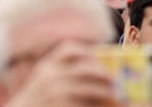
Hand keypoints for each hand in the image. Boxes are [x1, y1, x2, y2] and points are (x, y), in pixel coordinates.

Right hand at [6, 42, 121, 106]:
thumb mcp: (43, 84)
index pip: (69, 49)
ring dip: (104, 92)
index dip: (87, 51)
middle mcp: (50, 76)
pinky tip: (100, 106)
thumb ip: (62, 75)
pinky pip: (82, 104)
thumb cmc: (36, 102)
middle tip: (114, 80)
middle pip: (85, 69)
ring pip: (88, 88)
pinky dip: (94, 105)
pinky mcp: (58, 105)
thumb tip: (97, 72)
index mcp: (46, 67)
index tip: (99, 57)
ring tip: (115, 97)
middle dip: (103, 74)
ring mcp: (53, 92)